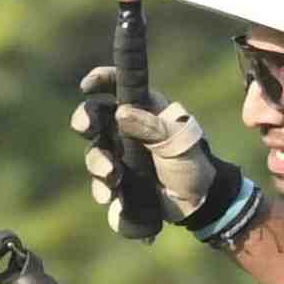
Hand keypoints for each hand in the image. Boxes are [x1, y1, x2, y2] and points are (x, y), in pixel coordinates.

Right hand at [75, 67, 259, 243]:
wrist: (198, 204)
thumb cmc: (192, 162)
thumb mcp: (177, 141)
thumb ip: (151, 126)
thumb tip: (121, 114)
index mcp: (143, 109)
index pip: (116, 85)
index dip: (99, 80)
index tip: (87, 86)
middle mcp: (125, 129)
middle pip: (94, 118)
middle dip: (85, 120)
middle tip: (86, 127)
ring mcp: (118, 157)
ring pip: (95, 154)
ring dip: (98, 163)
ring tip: (112, 176)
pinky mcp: (116, 183)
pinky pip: (100, 185)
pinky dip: (103, 190)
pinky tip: (111, 198)